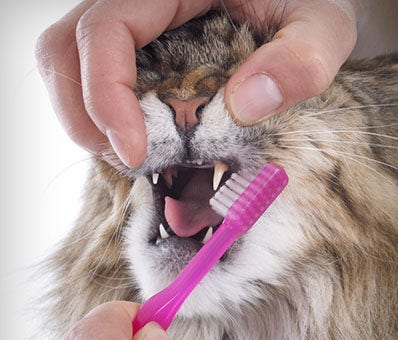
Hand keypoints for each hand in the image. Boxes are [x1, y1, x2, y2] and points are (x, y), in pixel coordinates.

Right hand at [36, 0, 360, 166]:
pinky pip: (97, 84)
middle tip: (127, 160)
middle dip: (83, 118)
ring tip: (132, 156)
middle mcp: (136, 2)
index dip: (105, 97)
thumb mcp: (321, 24)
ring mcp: (131, 28)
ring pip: (70, 70)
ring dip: (90, 124)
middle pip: (63, 53)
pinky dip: (109, 123)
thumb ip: (299, 60)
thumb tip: (245, 106)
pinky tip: (146, 146)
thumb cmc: (305, 0)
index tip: (136, 154)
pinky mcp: (136, 51)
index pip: (104, 31)